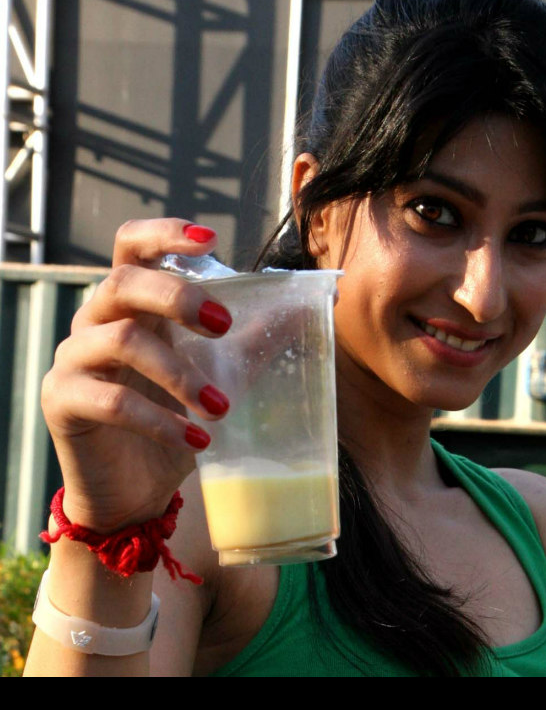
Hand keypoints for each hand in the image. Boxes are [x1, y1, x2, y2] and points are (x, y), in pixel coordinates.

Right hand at [41, 219, 231, 532]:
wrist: (139, 486)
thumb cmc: (175, 415)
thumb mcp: (222, 370)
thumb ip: (255, 336)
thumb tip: (307, 306)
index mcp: (133, 305)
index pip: (131, 246)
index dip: (164, 234)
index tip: (211, 240)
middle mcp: (95, 322)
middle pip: (123, 282)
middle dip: (178, 297)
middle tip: (224, 326)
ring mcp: (73, 360)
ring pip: (119, 340)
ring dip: (179, 372)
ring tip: (220, 405)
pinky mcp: (63, 402)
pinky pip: (110, 400)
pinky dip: (160, 419)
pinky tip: (197, 438)